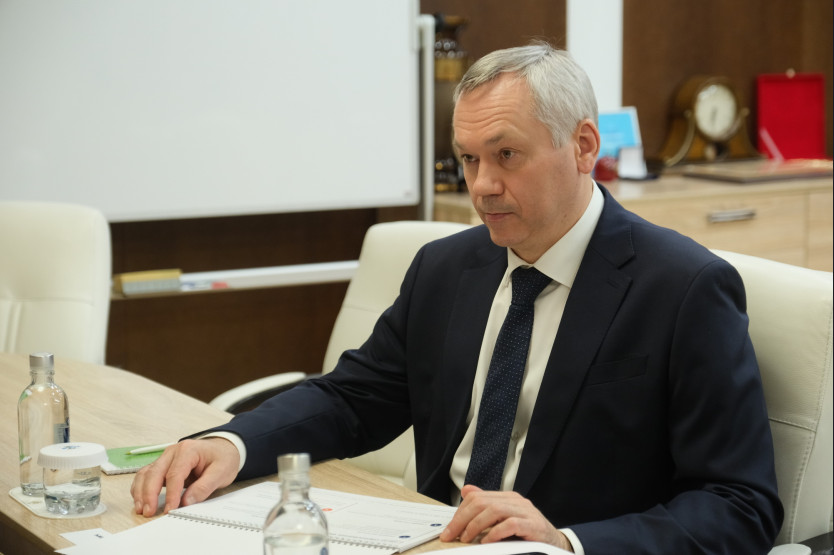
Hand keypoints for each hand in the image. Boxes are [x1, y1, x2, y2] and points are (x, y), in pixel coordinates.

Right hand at [130, 438, 239, 516]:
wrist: (223, 449)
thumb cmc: (222, 458)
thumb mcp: (221, 472)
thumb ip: (204, 487)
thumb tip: (187, 502)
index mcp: (188, 450)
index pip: (175, 474)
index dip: (171, 494)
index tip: (170, 510)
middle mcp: (172, 452)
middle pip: (155, 472)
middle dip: (149, 494)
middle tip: (149, 512)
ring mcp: (165, 458)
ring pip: (146, 473)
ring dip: (141, 492)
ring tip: (142, 509)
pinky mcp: (162, 465)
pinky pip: (146, 475)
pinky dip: (140, 488)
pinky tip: (141, 501)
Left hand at [439, 485, 572, 551]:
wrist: (556, 544)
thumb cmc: (528, 534)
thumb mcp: (504, 519)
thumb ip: (486, 506)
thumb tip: (466, 490)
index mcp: (508, 498)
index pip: (477, 497)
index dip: (460, 512)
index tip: (449, 530)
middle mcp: (516, 501)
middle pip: (482, 502)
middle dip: (462, 519)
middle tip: (451, 535)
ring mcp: (526, 511)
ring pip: (494, 510)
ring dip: (475, 525)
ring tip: (467, 538)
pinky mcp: (533, 525)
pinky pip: (510, 524)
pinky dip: (495, 533)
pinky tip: (486, 541)